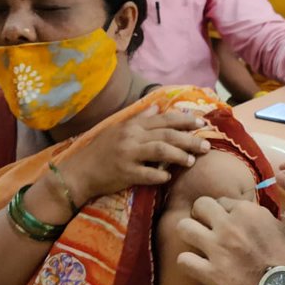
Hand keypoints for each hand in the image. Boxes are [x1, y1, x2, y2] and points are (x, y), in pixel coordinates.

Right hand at [59, 108, 210, 203]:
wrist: (79, 171)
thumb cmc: (101, 150)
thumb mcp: (119, 128)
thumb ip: (139, 118)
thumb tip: (156, 107)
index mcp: (132, 125)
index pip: (164, 119)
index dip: (185, 121)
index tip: (202, 123)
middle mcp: (132, 136)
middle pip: (167, 134)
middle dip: (189, 139)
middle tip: (206, 145)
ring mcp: (128, 154)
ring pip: (160, 150)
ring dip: (179, 155)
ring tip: (192, 161)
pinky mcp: (125, 173)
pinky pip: (147, 173)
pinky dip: (160, 174)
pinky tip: (168, 176)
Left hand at [175, 196, 284, 284]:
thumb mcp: (277, 226)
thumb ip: (256, 216)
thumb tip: (242, 214)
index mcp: (247, 211)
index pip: (221, 200)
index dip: (223, 211)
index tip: (226, 220)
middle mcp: (228, 225)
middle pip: (199, 205)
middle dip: (200, 214)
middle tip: (204, 225)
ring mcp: (217, 248)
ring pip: (183, 227)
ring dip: (188, 233)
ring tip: (195, 240)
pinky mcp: (210, 273)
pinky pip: (183, 260)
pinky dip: (188, 262)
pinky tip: (195, 265)